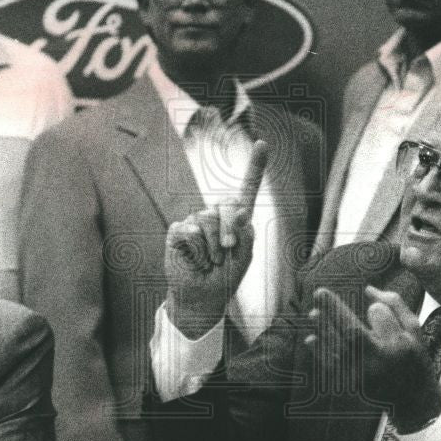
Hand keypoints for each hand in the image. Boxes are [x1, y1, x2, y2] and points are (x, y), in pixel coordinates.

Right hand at [165, 140, 267, 338]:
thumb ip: (245, 234)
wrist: (202, 296)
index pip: (247, 188)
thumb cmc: (225, 277)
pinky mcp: (178, 230)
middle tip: (227, 252)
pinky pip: (189, 232)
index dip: (255, 167)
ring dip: (212, 247)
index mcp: (237, 219)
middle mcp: (216, 215)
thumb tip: (241, 212)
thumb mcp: (244, 257)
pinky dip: (196, 252)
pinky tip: (195, 261)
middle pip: (225, 205)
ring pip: (206, 220)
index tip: (262, 144)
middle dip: (229, 230)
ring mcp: (195, 221)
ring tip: (210, 262)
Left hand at [306, 284, 440, 431]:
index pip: (371, 324)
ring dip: (324, 331)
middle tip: (319, 293)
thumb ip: (394, 306)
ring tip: (313, 314)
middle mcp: (379, 364)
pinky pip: (333, 368)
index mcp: (398, 348)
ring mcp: (363, 378)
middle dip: (333, 313)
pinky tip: (311, 340)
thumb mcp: (413, 330)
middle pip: (350, 336)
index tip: (335, 291)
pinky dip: (321, 353)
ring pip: (338, 351)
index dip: (347, 309)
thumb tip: (368, 289)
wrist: (414, 401)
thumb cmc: (414, 358)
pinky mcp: (353, 388)